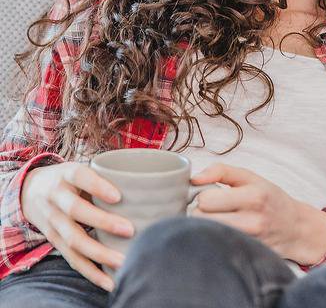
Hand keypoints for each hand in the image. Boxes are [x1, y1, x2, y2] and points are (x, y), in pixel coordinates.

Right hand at [20, 161, 134, 290]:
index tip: (118, 197)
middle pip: (76, 210)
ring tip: (122, 262)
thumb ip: (114, 175)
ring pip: (72, 239)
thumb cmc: (74, 179)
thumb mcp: (86, 168)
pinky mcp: (53, 240)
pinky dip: (91, 272)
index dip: (98, 187)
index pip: (81, 177)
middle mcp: (56, 197)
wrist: (30, 190)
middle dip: (102, 222)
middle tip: (130, 230)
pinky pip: (71, 258)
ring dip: (98, 253)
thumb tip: (169, 183)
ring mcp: (52, 220)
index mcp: (68, 174)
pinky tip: (109, 282)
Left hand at [190, 163, 325, 264]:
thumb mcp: (252, 178)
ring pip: (205, 233)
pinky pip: (215, 247)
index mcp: (254, 196)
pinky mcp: (245, 254)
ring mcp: (249, 241)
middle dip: (202, 212)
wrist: (295, 228)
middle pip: (201, 218)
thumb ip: (222, 171)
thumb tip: (194, 179)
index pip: (206, 200)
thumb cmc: (270, 199)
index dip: (205, 196)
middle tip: (214, 210)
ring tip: (219, 221)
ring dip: (207, 227)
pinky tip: (225, 234)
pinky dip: (215, 239)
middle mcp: (252, 220)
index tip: (213, 196)